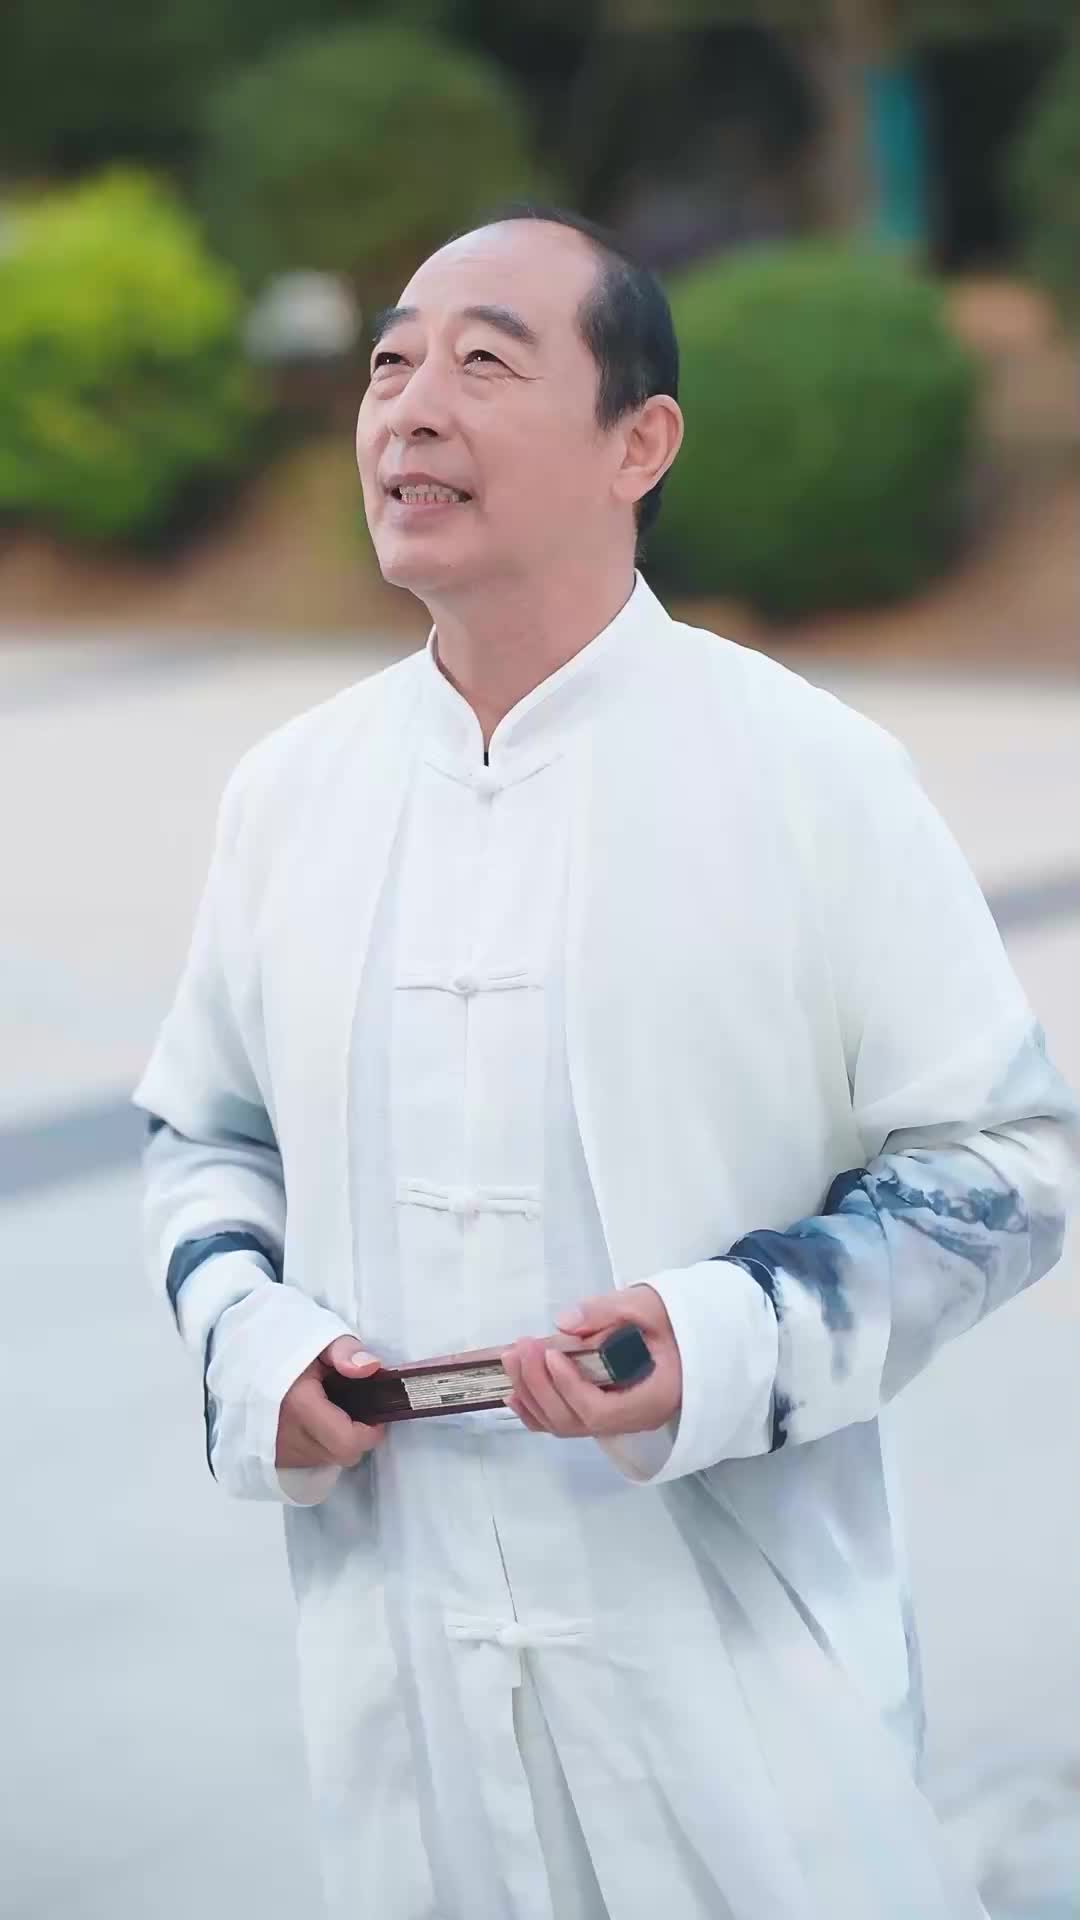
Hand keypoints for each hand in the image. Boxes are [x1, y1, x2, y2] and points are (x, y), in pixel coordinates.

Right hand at [276, 1336, 384, 1470]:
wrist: (242, 1356)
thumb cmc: (282, 1345)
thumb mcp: (317, 1335)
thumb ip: (344, 1350)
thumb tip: (371, 1368)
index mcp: (298, 1406)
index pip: (347, 1443)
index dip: (369, 1432)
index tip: (372, 1412)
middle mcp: (284, 1437)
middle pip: (341, 1455)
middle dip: (355, 1435)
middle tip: (353, 1406)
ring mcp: (273, 1451)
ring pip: (324, 1460)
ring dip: (334, 1440)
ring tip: (327, 1409)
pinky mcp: (267, 1459)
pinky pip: (305, 1461)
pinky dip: (315, 1445)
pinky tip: (310, 1421)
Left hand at [501, 1286, 681, 1439]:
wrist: (697, 1335)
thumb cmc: (678, 1321)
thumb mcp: (649, 1306)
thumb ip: (608, 1311)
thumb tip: (564, 1322)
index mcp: (652, 1399)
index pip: (600, 1410)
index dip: (568, 1386)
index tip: (549, 1352)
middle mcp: (632, 1420)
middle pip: (575, 1420)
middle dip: (540, 1385)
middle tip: (520, 1348)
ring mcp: (617, 1420)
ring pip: (565, 1424)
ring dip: (532, 1394)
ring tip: (512, 1358)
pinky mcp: (604, 1412)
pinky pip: (566, 1421)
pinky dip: (536, 1410)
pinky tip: (515, 1392)